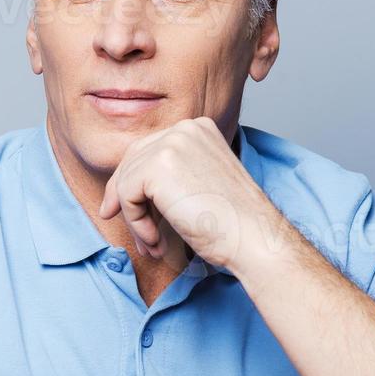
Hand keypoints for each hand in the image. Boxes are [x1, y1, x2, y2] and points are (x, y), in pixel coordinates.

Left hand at [97, 116, 268, 272]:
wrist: (252, 236)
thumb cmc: (232, 223)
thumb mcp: (197, 186)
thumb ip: (168, 178)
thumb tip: (121, 191)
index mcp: (198, 129)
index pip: (149, 151)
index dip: (134, 184)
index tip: (127, 213)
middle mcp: (184, 129)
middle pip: (132, 162)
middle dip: (126, 200)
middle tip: (138, 236)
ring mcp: (170, 143)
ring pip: (126, 182)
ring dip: (136, 220)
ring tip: (153, 246)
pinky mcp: (157, 166)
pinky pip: (126, 195)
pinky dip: (136, 224)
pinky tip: (156, 242)